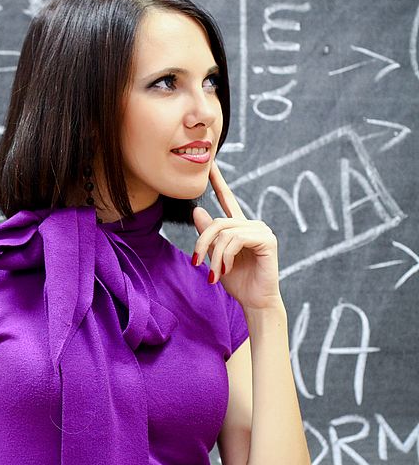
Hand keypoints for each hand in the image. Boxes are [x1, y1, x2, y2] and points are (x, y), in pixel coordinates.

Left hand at [192, 161, 281, 310]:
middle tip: (196, 263)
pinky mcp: (267, 240)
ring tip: (214, 272)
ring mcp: (261, 230)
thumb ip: (208, 235)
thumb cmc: (237, 281)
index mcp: (239, 226)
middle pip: (217, 222)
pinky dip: (225, 256)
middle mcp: (251, 224)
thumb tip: (197, 210)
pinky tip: (224, 269)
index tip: (210, 163)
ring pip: (224, 233)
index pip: (227, 198)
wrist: (254, 301)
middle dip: (202, 243)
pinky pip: (236, 240)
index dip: (218, 181)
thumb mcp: (215, 256)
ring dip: (214, 255)